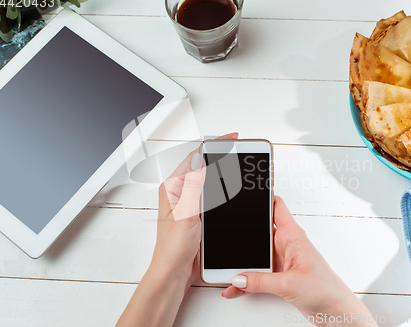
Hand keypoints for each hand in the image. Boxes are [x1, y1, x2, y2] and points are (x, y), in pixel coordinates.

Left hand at [117, 133, 237, 326]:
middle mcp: (180, 192)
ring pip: (208, 178)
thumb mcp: (186, 213)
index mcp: (173, 187)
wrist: (174, 271)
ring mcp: (189, 202)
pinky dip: (223, 186)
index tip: (232, 138)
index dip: (215, 145)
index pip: (195, 156)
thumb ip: (193, 185)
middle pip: (202, 164)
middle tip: (237, 146)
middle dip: (220, 153)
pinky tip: (232, 187)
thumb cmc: (172, 247)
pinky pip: (212, 193)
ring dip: (222, 169)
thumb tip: (200, 159)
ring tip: (236, 161)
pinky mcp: (198, 213)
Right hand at [221, 196, 376, 326]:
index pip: (276, 206)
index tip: (246, 193)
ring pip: (255, 255)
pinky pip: (256, 274)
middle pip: (259, 231)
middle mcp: (286, 245)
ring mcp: (281, 260)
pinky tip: (235, 288)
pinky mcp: (278, 276)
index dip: (262, 196)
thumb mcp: (289, 284)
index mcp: (293, 236)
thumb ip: (260, 281)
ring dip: (241, 262)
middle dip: (242, 233)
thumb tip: (238, 277)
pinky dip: (245, 281)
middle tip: (226, 235)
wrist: (335, 312)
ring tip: (226, 268)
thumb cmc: (326, 290)